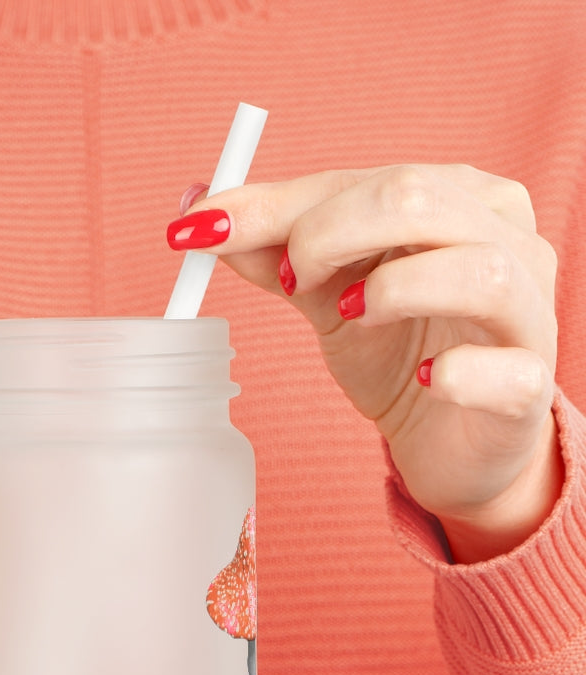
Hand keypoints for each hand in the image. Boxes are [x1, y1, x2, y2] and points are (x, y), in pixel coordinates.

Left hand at [169, 165, 561, 561]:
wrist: (448, 439)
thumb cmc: (396, 352)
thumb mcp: (326, 295)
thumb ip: (274, 252)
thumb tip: (200, 212)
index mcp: (455, 199)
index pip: (362, 180)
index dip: (277, 205)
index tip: (201, 229)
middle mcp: (504, 239)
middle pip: (418, 199)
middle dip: (328, 233)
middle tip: (289, 281)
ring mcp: (527, 312)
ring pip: (478, 270)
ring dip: (392, 290)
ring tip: (348, 316)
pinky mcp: (529, 386)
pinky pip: (506, 370)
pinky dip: (458, 373)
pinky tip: (425, 380)